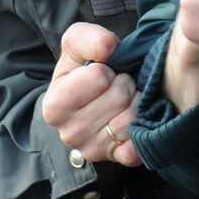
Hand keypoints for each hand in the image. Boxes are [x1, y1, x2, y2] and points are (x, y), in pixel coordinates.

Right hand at [43, 22, 139, 166]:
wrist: (93, 97)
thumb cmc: (83, 69)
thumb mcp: (77, 44)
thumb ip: (88, 38)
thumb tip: (108, 48)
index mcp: (54, 106)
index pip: (98, 78)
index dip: (106, 68)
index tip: (103, 72)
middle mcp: (70, 134)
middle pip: (119, 97)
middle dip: (125, 83)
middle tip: (119, 84)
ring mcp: (93, 150)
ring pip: (131, 119)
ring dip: (137, 102)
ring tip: (127, 99)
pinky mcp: (116, 159)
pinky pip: (137, 148)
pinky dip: (143, 130)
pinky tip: (137, 120)